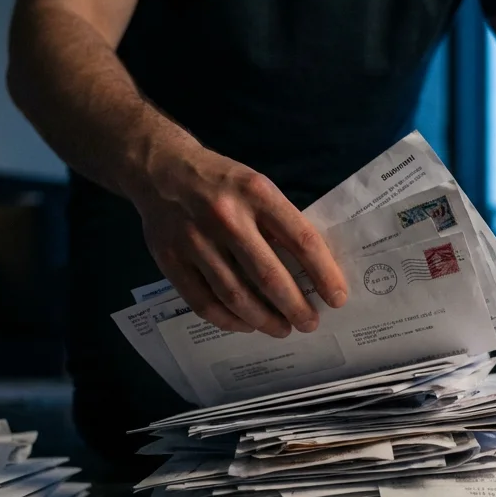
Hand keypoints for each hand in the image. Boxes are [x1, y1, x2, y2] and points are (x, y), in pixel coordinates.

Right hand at [126, 140, 347, 336]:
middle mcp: (226, 217)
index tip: (337, 298)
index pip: (301, 241)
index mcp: (257, 194)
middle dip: (295, 307)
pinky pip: (204, 302)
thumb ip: (279, 222)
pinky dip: (229, 320)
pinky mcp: (170, 260)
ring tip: (281, 329)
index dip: (324, 275)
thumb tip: (310, 272)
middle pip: (269, 276)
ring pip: (236, 296)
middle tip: (309, 323)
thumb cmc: (220, 182)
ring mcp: (194, 241)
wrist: (158, 168)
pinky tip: (246, 324)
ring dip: (264, 320)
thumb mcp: (256, 186)